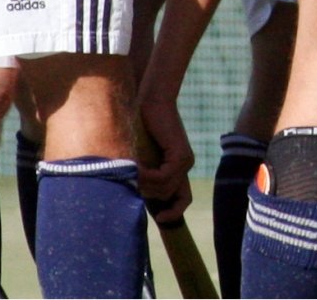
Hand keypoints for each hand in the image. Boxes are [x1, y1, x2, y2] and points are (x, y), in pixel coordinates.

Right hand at [136, 97, 195, 220]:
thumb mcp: (143, 154)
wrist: (152, 99)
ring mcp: (185, 160)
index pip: (183, 198)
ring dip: (145, 184)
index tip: (160, 217)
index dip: (174, 211)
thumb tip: (134, 192)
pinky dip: (148, 176)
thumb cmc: (143, 123)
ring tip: (130, 173)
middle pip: (169, 195)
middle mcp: (186, 165)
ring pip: (165, 188)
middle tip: (132, 182)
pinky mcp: (179, 154)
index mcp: (179, 166)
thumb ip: (144, 172)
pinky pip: (164, 177)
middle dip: (149, 194)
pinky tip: (135, 167)